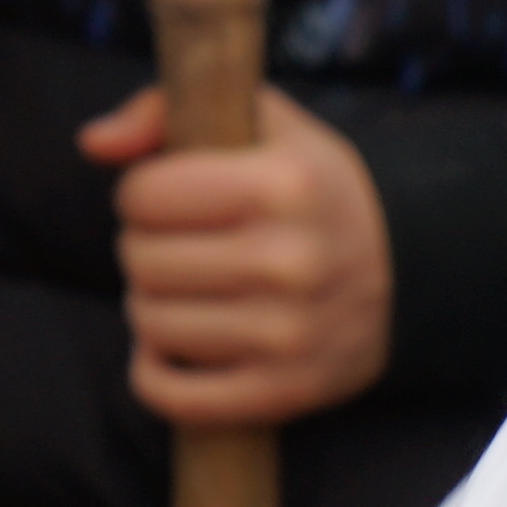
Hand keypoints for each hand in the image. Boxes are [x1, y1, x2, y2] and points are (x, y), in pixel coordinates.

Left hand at [85, 88, 392, 427]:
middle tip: (177, 248)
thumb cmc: (314, 190)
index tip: (169, 198)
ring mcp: (289, 333)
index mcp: (284, 183)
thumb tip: (94, 142)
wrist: (412, 271)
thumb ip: (167, 110)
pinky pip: (174, 396)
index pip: (143, 194)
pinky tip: (170, 350)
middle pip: (141, 260)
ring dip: (151, 307)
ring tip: (184, 292)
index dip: (142, 194)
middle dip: (144, 249)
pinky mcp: (285, 391)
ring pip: (150, 324)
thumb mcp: (262, 125)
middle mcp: (290, 260)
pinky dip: (154, 374)